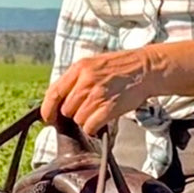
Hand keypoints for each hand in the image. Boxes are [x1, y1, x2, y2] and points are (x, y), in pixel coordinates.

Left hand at [40, 50, 155, 136]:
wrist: (145, 69)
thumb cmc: (120, 68)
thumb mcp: (93, 65)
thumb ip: (76, 80)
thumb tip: (59, 100)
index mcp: (79, 68)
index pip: (53, 92)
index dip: (47, 109)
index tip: (48, 118)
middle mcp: (85, 81)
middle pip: (66, 109)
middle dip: (74, 113)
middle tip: (87, 108)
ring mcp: (97, 95)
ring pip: (78, 120)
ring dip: (86, 120)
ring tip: (99, 110)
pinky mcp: (108, 108)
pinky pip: (90, 126)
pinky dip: (94, 127)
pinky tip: (102, 118)